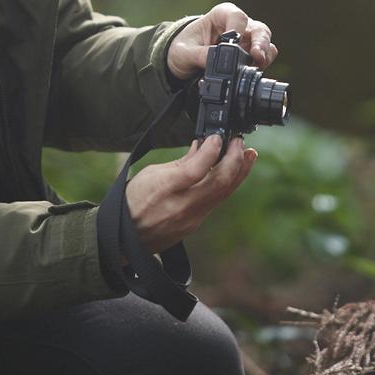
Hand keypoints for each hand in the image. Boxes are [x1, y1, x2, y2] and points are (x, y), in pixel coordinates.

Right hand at [125, 135, 256, 253]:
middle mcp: (180, 205)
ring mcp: (191, 218)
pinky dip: (228, 184)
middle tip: (239, 143)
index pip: (195, 170)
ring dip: (239, 172)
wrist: (127, 237)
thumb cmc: (133, 201)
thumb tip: (202, 146)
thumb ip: (181, 162)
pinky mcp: (195, 224)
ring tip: (248, 155)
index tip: (217, 137)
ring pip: (224, 194)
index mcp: (163, 188)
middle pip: (218, 183)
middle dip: (235, 160)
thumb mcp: (151, 173)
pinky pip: (217, 202)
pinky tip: (233, 173)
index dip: (210, 151)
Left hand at [167, 2, 278, 80]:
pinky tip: (252, 73)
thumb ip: (200, 55)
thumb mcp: (185, 51)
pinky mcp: (249, 55)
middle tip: (257, 56)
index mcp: (221, 15)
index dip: (238, 29)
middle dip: (260, 43)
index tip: (233, 41)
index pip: (237, 16)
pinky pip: (263, 57)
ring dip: (264, 55)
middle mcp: (238, 25)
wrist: (182, 60)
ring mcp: (247, 40)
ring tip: (258, 66)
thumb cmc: (184, 47)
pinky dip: (262, 65)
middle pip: (259, 29)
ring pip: (265, 43)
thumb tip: (217, 63)